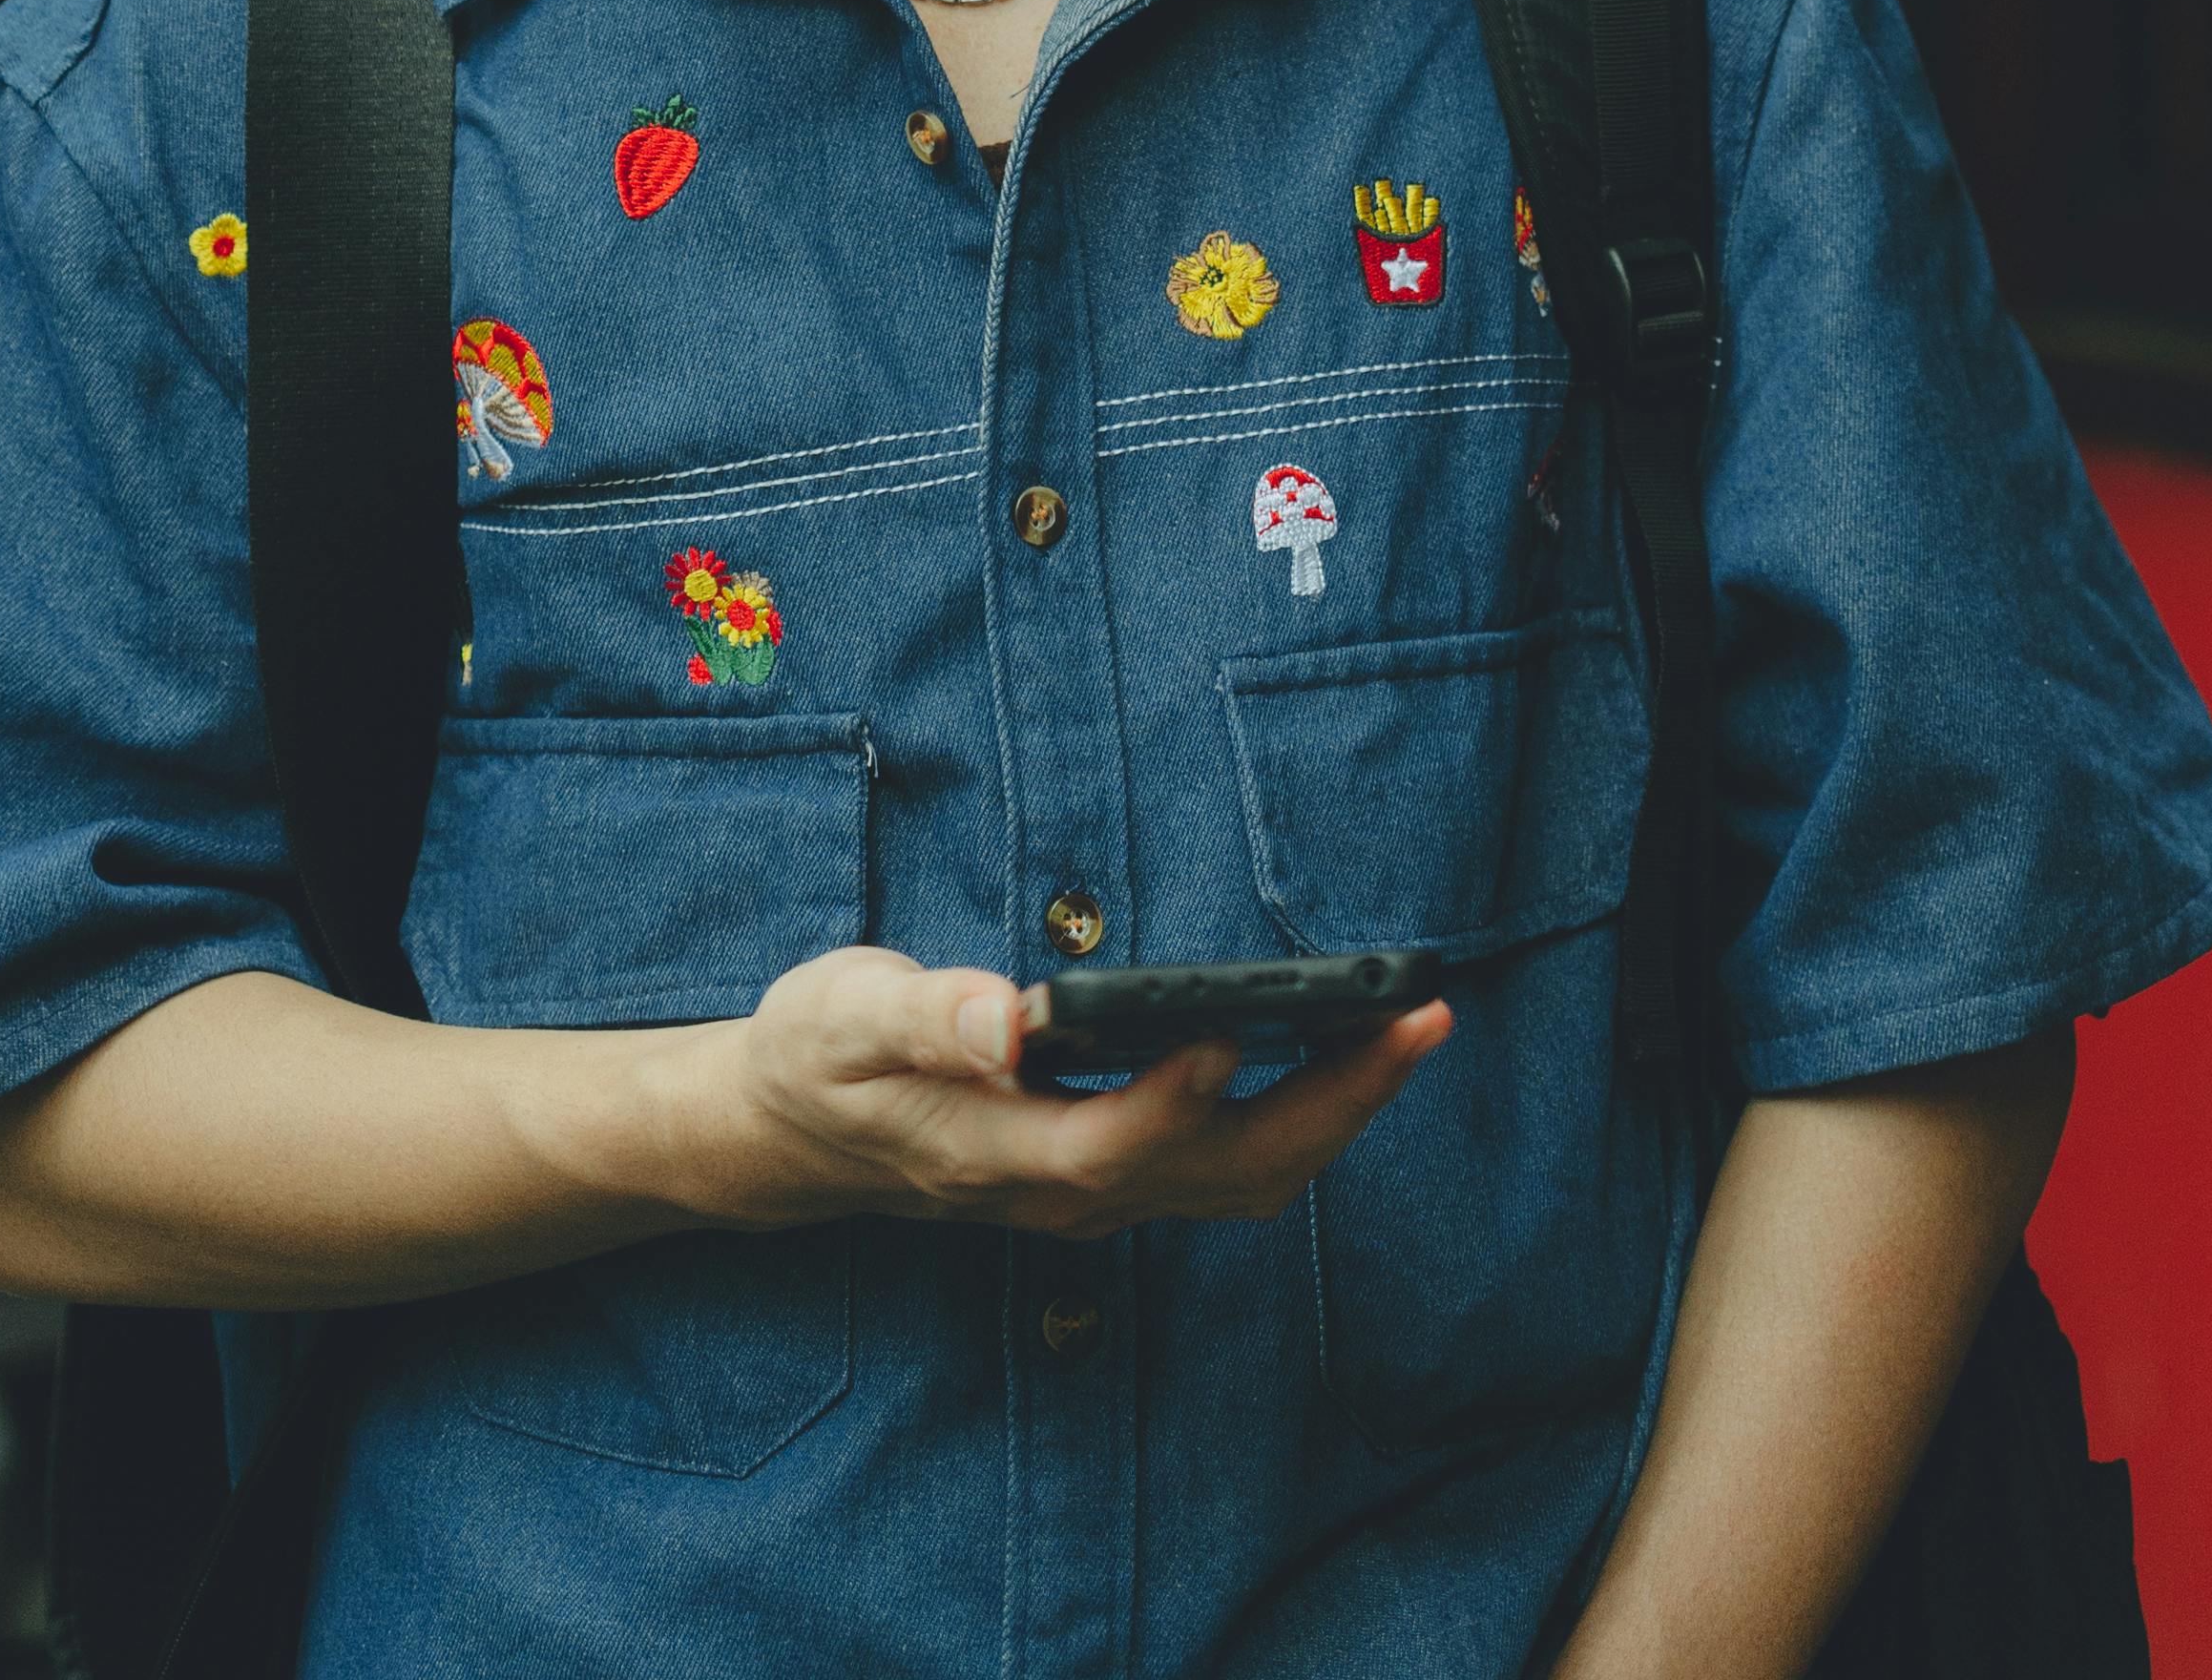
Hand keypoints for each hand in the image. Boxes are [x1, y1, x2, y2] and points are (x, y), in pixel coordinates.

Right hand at [700, 947, 1450, 1243]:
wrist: (794, 1135)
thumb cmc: (819, 1059)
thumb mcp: (840, 1018)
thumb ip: (921, 1018)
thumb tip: (1001, 1020)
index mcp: (996, 1151)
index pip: (1109, 1145)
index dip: (1176, 1100)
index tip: (1236, 1030)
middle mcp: (1064, 1192)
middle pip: (1221, 1173)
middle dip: (1331, 1102)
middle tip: (1417, 1014)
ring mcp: (1096, 1196)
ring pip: (1244, 1178)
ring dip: (1337, 1110)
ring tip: (1409, 1023)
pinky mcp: (1115, 1174)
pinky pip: (1231, 1165)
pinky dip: (1302, 1114)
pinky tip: (1338, 1053)